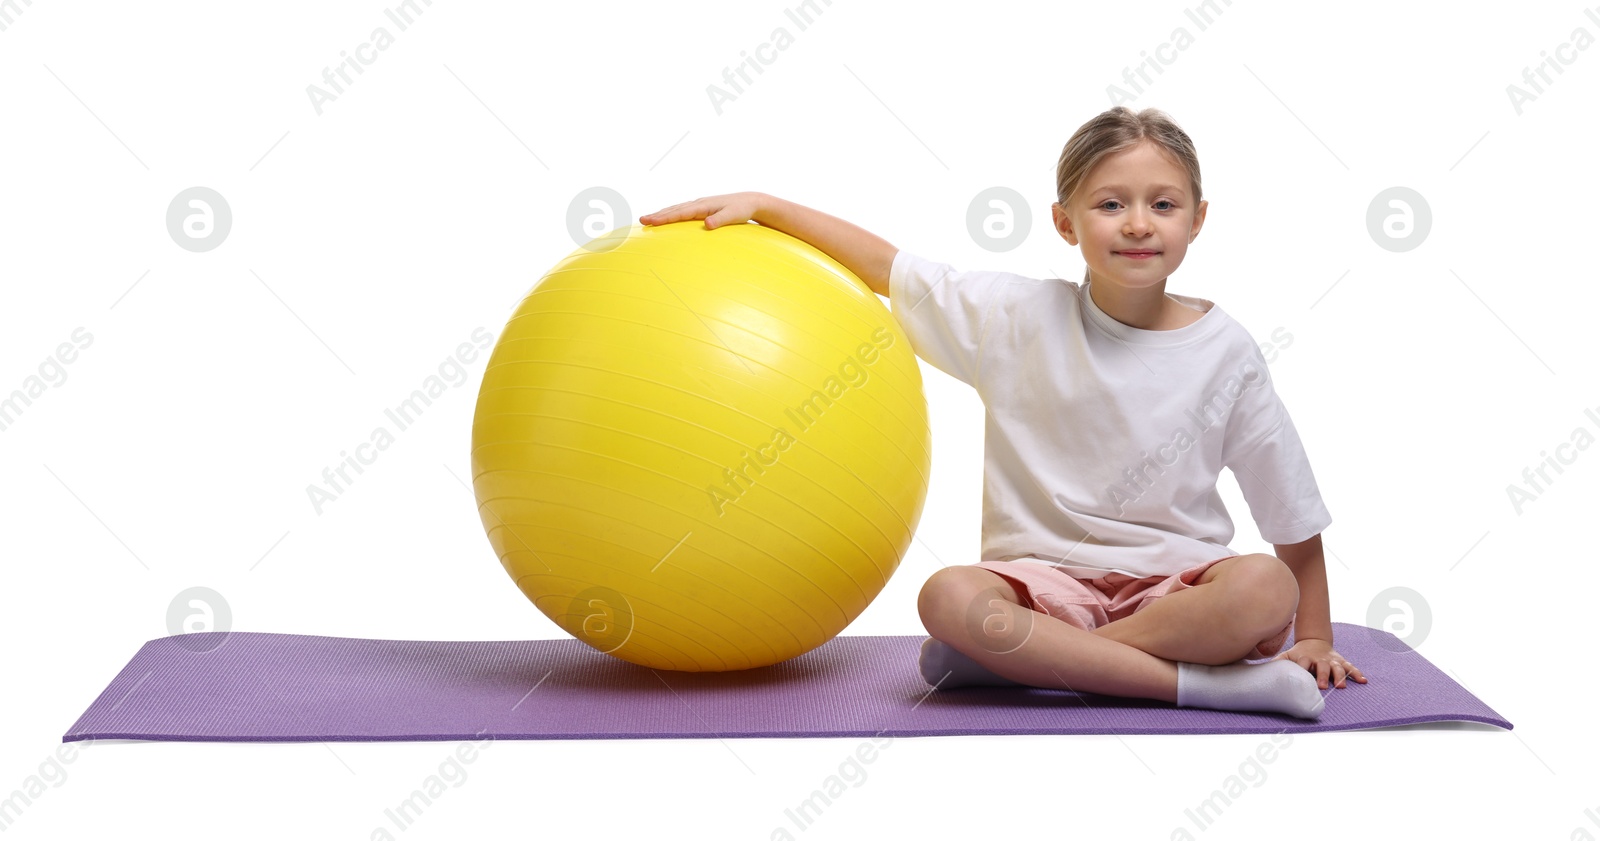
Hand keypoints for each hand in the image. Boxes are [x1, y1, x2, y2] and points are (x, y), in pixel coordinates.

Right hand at [639, 192, 766, 229]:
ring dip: (662, 214)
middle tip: (641, 220)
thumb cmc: (742, 209)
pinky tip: (666, 219)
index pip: (680, 212)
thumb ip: (720, 220)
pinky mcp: (702, 209)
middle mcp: (699, 203)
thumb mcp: (733, 215)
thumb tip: (706, 224)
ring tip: (648, 219)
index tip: (651, 221)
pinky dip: (671, 214)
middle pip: (674, 209)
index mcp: (703, 205)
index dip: (665, 217)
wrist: (750, 201)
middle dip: (657, 215)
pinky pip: (682, 212)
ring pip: (676, 209)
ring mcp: (699, 205)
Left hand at [1274, 638, 1366, 689]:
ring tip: (1342, 686)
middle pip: (1322, 667)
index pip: (1303, 663)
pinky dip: (1357, 673)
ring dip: (1340, 676)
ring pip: (1337, 667)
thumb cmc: (1299, 654)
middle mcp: (1319, 660)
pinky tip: (1363, 681)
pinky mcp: (1341, 661)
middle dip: (1323, 676)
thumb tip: (1259, 672)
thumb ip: (1277, 663)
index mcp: (1305, 658)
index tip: (1302, 676)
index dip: (1303, 668)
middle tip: (1323, 686)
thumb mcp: (1287, 656)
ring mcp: (1331, 660)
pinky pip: (1350, 667)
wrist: (1314, 641)